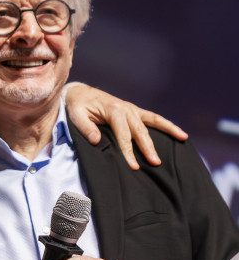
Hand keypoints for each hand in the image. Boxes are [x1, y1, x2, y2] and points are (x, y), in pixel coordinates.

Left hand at [62, 82, 187, 170]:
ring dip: (167, 131)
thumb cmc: (78, 106)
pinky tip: (179, 132)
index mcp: (113, 110)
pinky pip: (153, 118)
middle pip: (140, 131)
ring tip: (183, 139)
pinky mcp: (134, 111)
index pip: (123, 135)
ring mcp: (132, 109)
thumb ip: (86, 128)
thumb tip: (97, 140)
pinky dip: (166, 124)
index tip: (133, 166)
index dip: (128, 151)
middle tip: (155, 163)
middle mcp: (126, 108)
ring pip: (153, 121)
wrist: (81, 93)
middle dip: (148, 148)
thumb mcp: (76, 116)